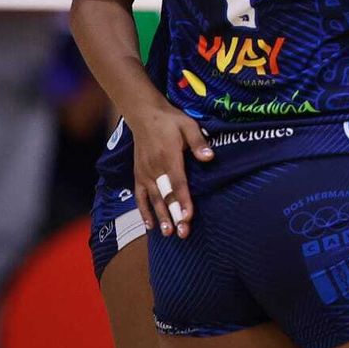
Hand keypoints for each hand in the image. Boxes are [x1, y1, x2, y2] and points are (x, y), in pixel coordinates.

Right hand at [128, 103, 213, 237]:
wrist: (144, 114)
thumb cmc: (170, 120)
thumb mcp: (188, 125)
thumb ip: (198, 142)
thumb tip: (209, 157)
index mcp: (169, 156)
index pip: (178, 183)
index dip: (183, 200)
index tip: (188, 217)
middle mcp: (155, 168)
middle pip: (166, 195)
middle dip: (173, 215)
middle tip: (182, 233)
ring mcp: (145, 172)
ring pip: (153, 199)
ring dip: (160, 216)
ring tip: (168, 233)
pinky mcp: (138, 174)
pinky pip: (140, 196)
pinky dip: (144, 211)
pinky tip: (150, 225)